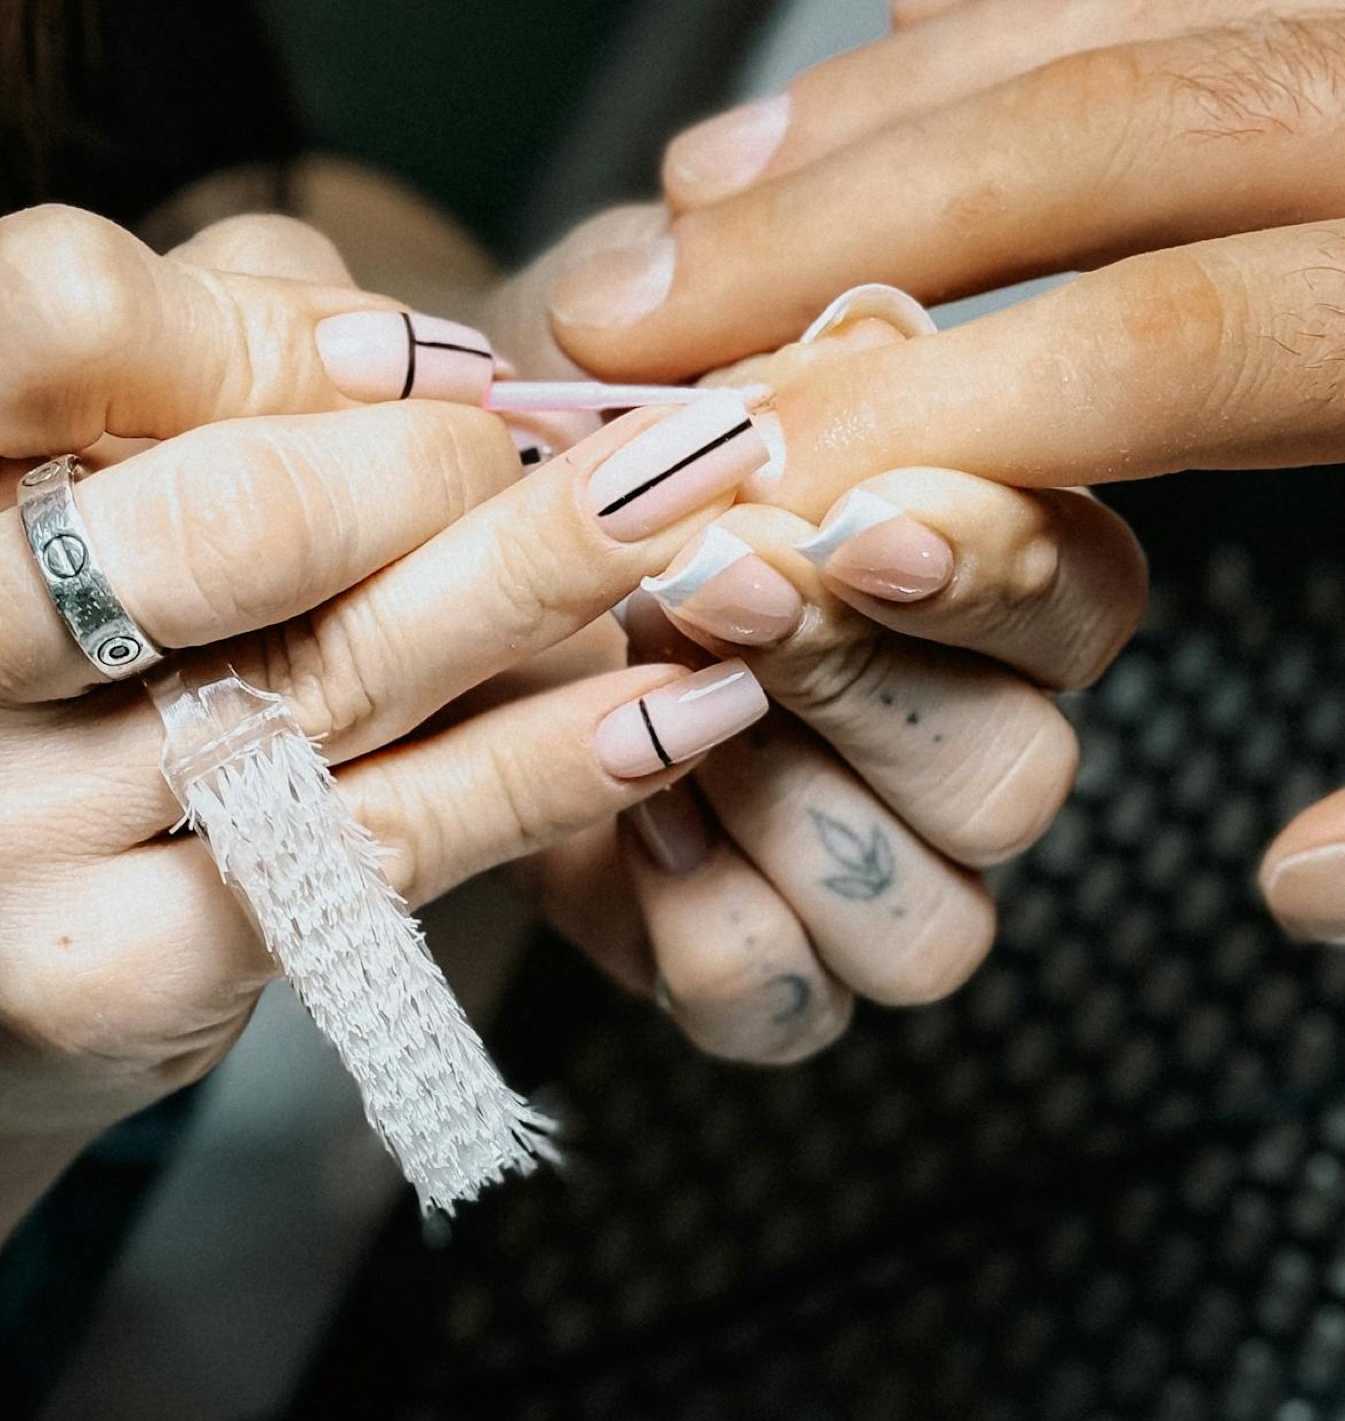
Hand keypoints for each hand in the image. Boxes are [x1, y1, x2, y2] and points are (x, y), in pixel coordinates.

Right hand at [0, 204, 776, 1420]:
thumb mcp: (9, 469)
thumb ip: (194, 354)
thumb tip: (420, 354)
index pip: (53, 319)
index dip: (266, 330)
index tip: (407, 368)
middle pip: (232, 521)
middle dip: (451, 475)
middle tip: (604, 459)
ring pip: (336, 685)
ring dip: (549, 593)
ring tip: (696, 525)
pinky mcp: (90, 981)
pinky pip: (371, 852)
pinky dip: (542, 774)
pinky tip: (668, 716)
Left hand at [529, 309, 1145, 1063]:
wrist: (434, 614)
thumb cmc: (551, 474)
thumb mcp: (636, 360)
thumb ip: (761, 333)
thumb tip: (866, 323)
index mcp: (977, 592)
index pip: (1075, 598)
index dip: (982, 569)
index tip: (855, 521)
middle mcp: (960, 750)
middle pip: (1015, 778)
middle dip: (857, 685)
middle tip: (713, 592)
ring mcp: (874, 886)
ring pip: (934, 925)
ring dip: (783, 812)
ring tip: (652, 707)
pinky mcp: (772, 982)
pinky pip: (791, 1007)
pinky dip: (707, 925)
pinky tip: (632, 826)